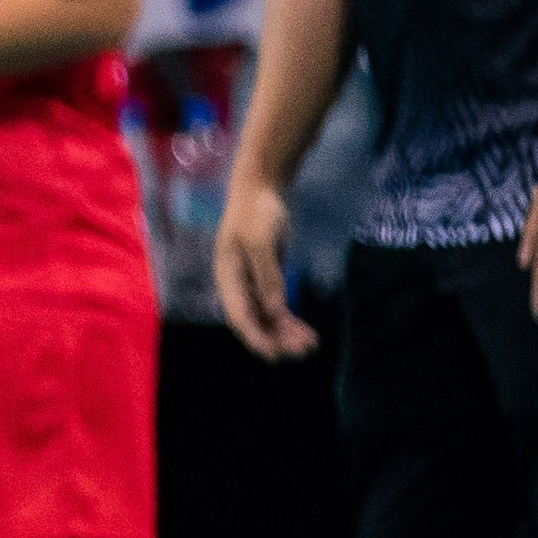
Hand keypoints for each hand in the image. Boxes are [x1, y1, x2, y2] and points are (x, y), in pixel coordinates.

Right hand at [210, 171, 316, 362]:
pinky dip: (289, 315)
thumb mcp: (261, 243)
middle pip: (254, 319)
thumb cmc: (256, 210)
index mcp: (227, 276)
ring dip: (285, 330)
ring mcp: (253, 278)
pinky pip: (276, 302)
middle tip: (304, 350)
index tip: (275, 354)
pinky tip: (303, 326)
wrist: (263, 183)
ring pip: (267, 314)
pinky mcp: (268, 272)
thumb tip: (276, 311)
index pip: (239, 316)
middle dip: (277, 336)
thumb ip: (268, 278)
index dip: (256, 337)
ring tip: (310, 342)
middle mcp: (237, 282)